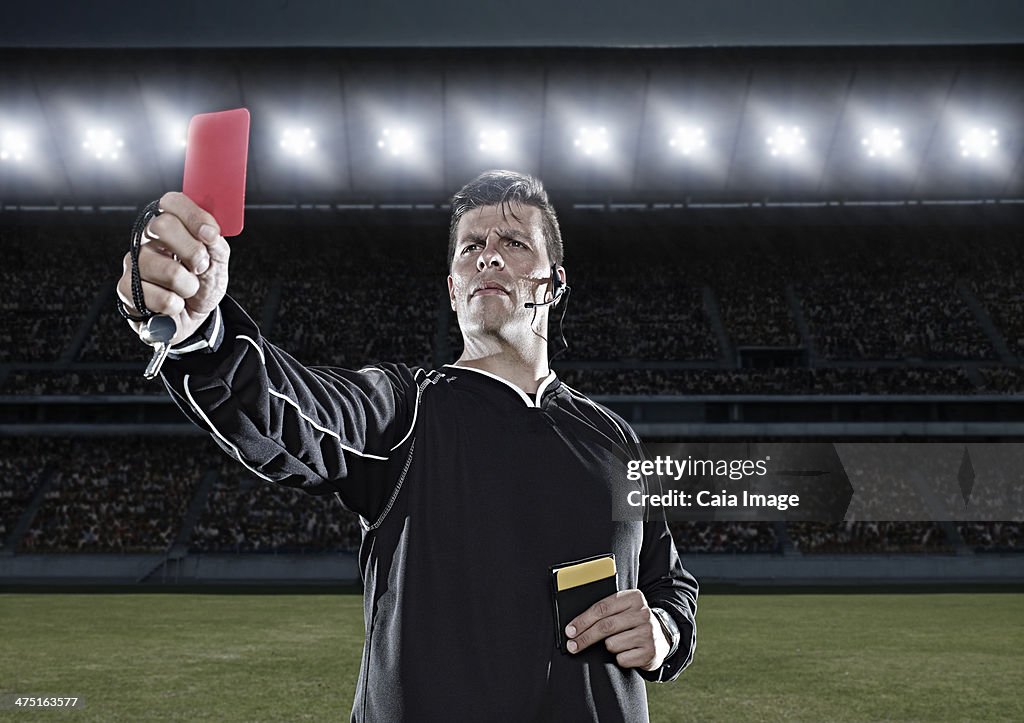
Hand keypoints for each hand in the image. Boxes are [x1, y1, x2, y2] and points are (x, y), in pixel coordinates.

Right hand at [116, 192, 230, 344]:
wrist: (194, 317)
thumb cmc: (203, 283)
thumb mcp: (218, 261)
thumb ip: (216, 243)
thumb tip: (210, 233)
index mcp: (169, 227)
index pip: (170, 202)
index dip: (193, 215)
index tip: (211, 235)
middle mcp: (146, 240)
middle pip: (163, 225)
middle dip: (194, 251)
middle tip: (201, 267)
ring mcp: (133, 263)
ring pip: (168, 269)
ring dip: (189, 286)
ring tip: (187, 290)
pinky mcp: (125, 289)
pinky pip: (158, 297)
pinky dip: (175, 305)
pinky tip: (173, 304)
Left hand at [564, 589, 670, 670]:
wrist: (662, 637)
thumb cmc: (634, 622)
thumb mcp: (624, 609)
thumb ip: (605, 610)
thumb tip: (575, 625)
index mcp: (634, 597)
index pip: (602, 608)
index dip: (582, 620)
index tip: (570, 630)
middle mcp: (644, 613)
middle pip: (605, 626)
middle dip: (585, 638)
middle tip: (572, 645)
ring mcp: (649, 632)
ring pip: (612, 644)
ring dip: (609, 647)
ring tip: (619, 643)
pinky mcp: (650, 652)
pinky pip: (622, 658)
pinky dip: (620, 658)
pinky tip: (628, 652)